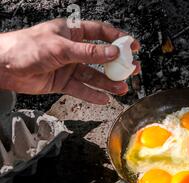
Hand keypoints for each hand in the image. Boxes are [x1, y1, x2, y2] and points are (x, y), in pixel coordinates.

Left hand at [0, 19, 140, 104]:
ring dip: (108, 83)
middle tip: (133, 69)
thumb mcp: (61, 47)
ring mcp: (69, 67)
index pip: (100, 33)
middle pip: (101, 57)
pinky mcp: (63, 82)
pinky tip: (105, 98)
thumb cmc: (26, 47)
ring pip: (94, 75)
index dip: (118, 38)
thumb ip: (89, 52)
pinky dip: (93, 95)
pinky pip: (82, 89)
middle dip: (118, 64)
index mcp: (72, 33)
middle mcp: (73, 50)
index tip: (132, 45)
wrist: (4, 66)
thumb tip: (113, 52)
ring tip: (122, 88)